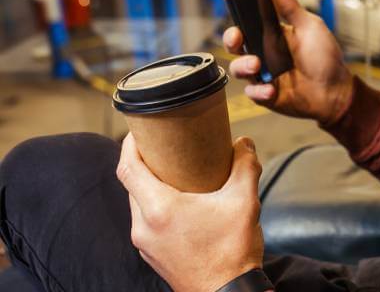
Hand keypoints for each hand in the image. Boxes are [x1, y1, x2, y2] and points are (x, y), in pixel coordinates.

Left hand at [116, 134, 263, 291]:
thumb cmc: (232, 253)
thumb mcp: (245, 202)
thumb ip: (245, 166)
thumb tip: (244, 143)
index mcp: (159, 209)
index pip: (128, 168)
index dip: (130, 144)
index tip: (140, 131)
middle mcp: (144, 227)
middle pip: (132, 184)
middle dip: (146, 163)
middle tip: (166, 148)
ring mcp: (146, 244)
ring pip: (139, 204)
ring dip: (152, 186)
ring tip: (177, 175)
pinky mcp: (153, 255)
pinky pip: (147, 222)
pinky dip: (157, 207)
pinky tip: (182, 205)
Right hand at [225, 0, 353, 123]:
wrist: (335, 92)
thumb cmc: (325, 58)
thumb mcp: (309, 27)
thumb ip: (290, 7)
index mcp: (272, 33)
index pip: (248, 18)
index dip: (235, 6)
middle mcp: (264, 52)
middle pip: (234, 42)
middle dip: (230, 38)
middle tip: (237, 38)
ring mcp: (263, 73)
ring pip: (238, 67)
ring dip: (243, 66)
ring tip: (256, 65)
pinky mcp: (266, 94)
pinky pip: (252, 92)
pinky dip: (258, 91)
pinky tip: (271, 90)